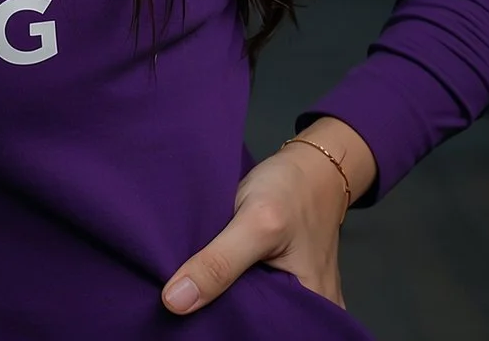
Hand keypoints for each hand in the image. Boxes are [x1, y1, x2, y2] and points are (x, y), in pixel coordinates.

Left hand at [161, 118, 376, 315]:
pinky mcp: (270, 278)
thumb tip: (177, 300)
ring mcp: (287, 294)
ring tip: (189, 288)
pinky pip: (240, 290)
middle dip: (218, 316)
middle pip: (251, 326)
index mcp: (311, 308)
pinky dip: (220, 284)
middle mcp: (303, 309)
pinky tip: (200, 276)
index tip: (187, 319)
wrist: (308, 164)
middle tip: (182, 299)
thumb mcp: (256, 223)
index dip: (225, 329)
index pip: (260, 335)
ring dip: (216, 300)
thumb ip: (219, 262)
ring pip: (242, 308)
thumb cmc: (294, 190)